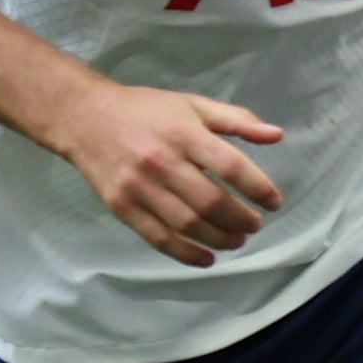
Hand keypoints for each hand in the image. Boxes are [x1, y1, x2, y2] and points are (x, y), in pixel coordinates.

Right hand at [59, 82, 287, 264]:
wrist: (85, 117)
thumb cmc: (146, 109)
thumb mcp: (193, 104)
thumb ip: (236, 120)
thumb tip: (277, 135)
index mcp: (184, 132)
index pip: (230, 166)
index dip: (258, 188)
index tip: (274, 202)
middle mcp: (162, 161)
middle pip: (210, 202)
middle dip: (241, 220)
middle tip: (255, 225)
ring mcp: (139, 186)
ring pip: (187, 224)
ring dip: (219, 239)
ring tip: (237, 240)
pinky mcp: (122, 206)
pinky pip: (158, 238)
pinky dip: (186, 254)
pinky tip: (207, 258)